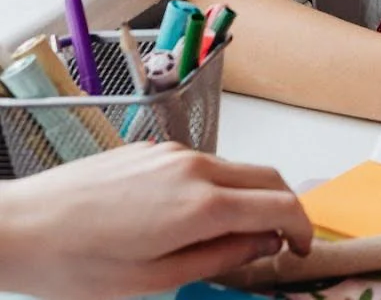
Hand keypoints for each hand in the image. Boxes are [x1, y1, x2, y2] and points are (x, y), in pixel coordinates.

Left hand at [0, 141, 312, 299]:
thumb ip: (220, 258)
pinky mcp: (152, 151)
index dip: (302, 229)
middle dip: (284, 207)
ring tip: (230, 235)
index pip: (280, 204)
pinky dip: (217, 187)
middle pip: (268, 177)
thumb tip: (262, 245)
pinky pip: (203, 164)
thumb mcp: (155, 280)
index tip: (301, 250)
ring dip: (249, 197)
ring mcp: (173, 154)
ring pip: (236, 168)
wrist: (18, 227)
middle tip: (280, 241)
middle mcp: (195, 167)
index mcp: (201, 204)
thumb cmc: (75, 263)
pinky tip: (190, 217)